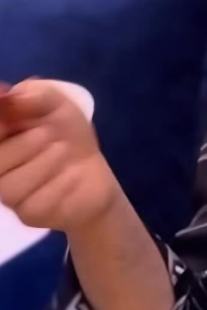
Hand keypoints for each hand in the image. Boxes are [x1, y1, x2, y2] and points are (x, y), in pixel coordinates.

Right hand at [0, 79, 119, 232]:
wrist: (93, 174)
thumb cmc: (69, 135)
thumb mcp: (57, 105)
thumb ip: (33, 96)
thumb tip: (5, 94)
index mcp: (0, 141)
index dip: (1, 124)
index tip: (11, 110)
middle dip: (23, 144)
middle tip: (48, 133)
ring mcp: (10, 196)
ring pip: (11, 186)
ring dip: (45, 162)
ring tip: (63, 150)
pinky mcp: (29, 214)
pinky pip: (38, 201)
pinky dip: (61, 182)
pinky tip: (73, 174)